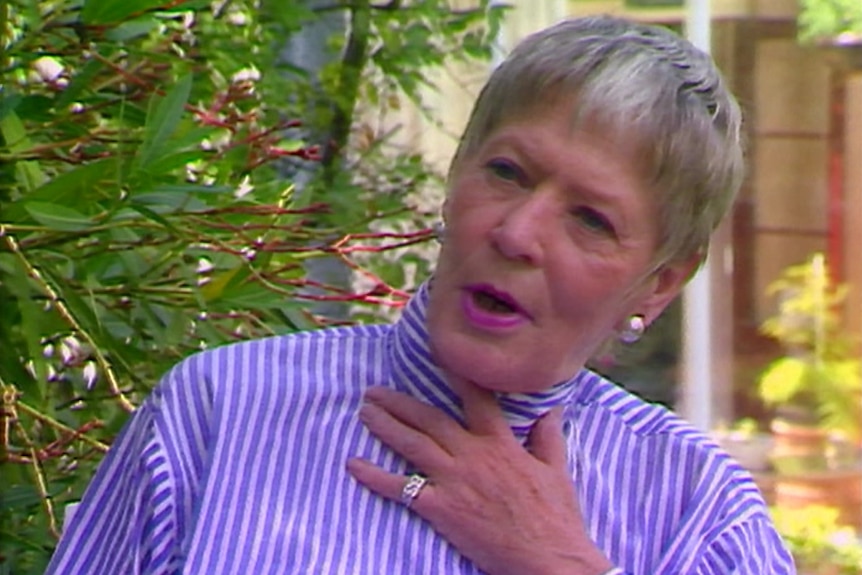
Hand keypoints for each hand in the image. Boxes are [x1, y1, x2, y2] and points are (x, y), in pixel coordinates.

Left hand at [346, 379, 612, 574]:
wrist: (548, 558)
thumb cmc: (555, 516)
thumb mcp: (555, 469)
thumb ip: (548, 435)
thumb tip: (553, 408)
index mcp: (500, 442)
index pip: (476, 398)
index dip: (455, 375)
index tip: (435, 355)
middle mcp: (473, 455)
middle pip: (429, 419)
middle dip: (400, 402)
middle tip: (375, 391)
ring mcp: (454, 480)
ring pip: (412, 444)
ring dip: (385, 426)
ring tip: (365, 412)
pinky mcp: (440, 509)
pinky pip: (400, 489)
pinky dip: (374, 476)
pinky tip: (354, 464)